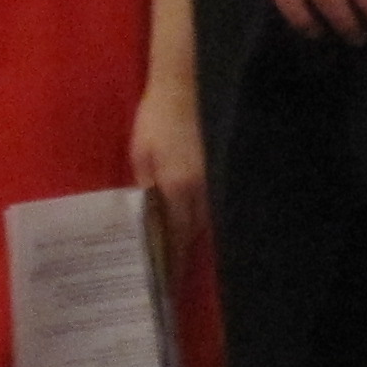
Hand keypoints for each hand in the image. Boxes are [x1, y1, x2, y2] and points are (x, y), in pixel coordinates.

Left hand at [132, 69, 210, 265]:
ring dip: (195, 235)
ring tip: (183, 254)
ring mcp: (218, 180)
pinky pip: (216, 202)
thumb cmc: (157, 114)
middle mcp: (204, 190)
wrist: (189, 80)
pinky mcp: (225, 169)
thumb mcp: (141, 152)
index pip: (174, 236)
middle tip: (171, 274)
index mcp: (178, 188)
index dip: (170, 262)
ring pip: (208, 220)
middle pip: (194, 233)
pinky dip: (206, 215)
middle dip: (182, 252)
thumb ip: (145, 188)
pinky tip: (198, 220)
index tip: (164, 286)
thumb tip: (146, 219)